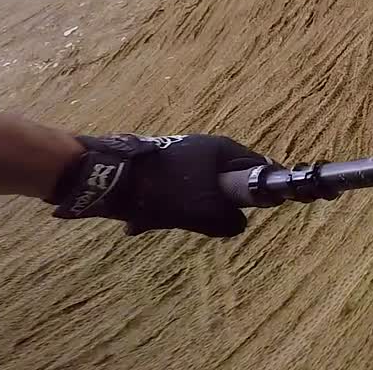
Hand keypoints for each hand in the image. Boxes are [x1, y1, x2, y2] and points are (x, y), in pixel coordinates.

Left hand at [50, 134, 267, 236]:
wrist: (109, 178)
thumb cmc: (165, 190)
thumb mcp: (206, 212)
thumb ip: (230, 221)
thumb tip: (237, 224)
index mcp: (221, 149)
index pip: (258, 167)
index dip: (262, 189)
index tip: (260, 208)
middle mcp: (203, 148)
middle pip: (226, 182)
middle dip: (218, 206)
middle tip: (211, 222)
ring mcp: (179, 156)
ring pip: (198, 190)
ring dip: (187, 211)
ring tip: (170, 222)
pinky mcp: (158, 166)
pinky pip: (172, 191)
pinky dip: (164, 207)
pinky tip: (145, 221)